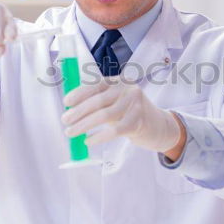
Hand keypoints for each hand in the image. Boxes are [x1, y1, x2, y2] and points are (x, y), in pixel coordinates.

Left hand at [61, 77, 183, 153]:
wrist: (158, 125)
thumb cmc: (129, 113)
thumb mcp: (115, 101)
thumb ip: (97, 102)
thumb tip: (70, 109)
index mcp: (119, 81)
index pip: (96, 84)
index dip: (79, 93)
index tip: (66, 103)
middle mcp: (128, 89)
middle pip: (98, 100)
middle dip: (78, 112)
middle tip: (65, 121)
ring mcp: (135, 105)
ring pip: (104, 115)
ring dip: (84, 125)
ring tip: (71, 132)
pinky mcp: (138, 122)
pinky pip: (114, 130)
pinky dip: (98, 137)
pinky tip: (88, 141)